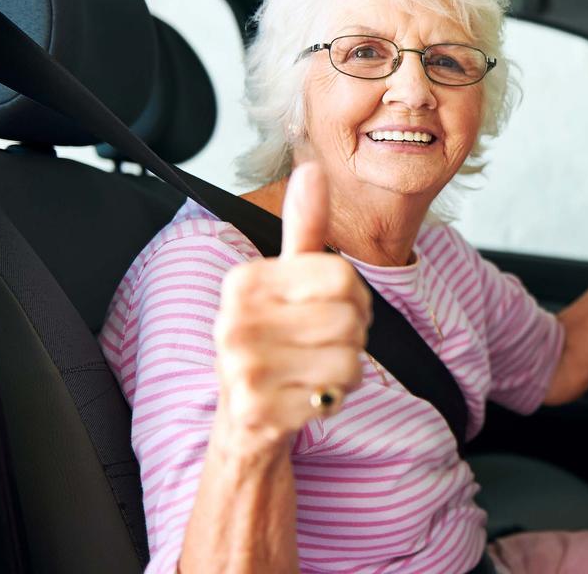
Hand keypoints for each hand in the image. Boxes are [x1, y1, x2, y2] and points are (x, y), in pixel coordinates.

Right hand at [213, 163, 371, 445]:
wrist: (245, 417)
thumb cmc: (275, 340)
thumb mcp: (288, 281)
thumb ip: (303, 227)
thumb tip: (311, 169)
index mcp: (243, 282)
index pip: (341, 276)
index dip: (354, 296)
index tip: (331, 309)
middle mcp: (232, 322)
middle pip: (349, 318)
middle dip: (353, 336)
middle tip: (323, 345)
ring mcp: (241, 369)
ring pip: (349, 358)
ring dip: (346, 368)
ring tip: (314, 370)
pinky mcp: (257, 410)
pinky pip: (335, 392)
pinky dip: (334, 396)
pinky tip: (306, 396)